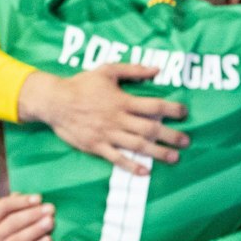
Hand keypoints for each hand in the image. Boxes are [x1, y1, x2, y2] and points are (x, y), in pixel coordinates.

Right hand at [0, 193, 54, 240]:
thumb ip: (9, 216)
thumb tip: (21, 193)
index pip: (1, 208)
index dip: (21, 201)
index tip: (39, 198)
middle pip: (11, 223)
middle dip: (32, 214)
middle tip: (50, 209)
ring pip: (16, 240)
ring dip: (35, 229)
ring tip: (51, 222)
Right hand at [19, 64, 188, 172]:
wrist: (54, 101)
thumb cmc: (81, 84)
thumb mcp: (106, 70)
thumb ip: (132, 70)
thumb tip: (157, 69)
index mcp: (122, 100)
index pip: (153, 105)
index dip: (171, 109)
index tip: (184, 112)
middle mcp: (117, 118)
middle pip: (150, 128)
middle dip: (171, 135)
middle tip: (186, 141)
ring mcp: (107, 134)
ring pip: (137, 145)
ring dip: (158, 152)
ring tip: (174, 158)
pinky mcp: (96, 146)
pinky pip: (116, 158)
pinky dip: (131, 165)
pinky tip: (145, 171)